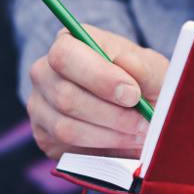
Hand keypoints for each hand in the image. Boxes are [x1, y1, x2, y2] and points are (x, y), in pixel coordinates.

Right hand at [26, 25, 168, 158]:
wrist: (136, 109)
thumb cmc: (142, 82)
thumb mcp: (153, 71)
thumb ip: (144, 68)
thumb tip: (125, 62)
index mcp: (69, 43)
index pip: (66, 55)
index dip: (99, 77)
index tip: (133, 94)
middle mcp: (44, 72)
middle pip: (65, 96)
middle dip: (112, 114)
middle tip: (143, 122)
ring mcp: (39, 106)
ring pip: (66, 128)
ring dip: (109, 136)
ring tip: (138, 134)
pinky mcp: (44, 137)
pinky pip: (68, 149)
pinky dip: (101, 151)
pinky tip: (123, 144)